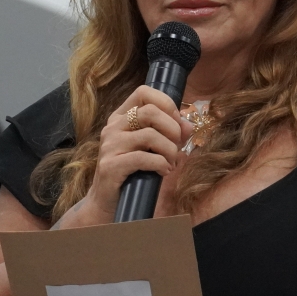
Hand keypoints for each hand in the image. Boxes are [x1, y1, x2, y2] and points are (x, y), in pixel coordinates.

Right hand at [82, 85, 192, 220]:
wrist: (107, 202)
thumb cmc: (132, 173)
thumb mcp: (151, 149)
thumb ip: (169, 134)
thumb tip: (189, 126)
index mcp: (120, 117)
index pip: (144, 92)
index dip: (166, 104)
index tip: (176, 122)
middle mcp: (113, 127)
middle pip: (150, 112)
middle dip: (172, 129)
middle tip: (177, 146)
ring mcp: (110, 146)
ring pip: (150, 135)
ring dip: (169, 150)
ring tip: (171, 163)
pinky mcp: (111, 166)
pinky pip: (144, 158)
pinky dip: (161, 164)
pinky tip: (164, 171)